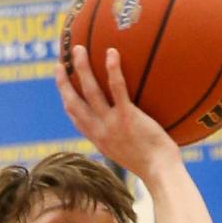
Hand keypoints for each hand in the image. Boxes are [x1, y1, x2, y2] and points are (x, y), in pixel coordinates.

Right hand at [55, 45, 179, 183]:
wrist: (161, 173)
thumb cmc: (155, 167)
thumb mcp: (132, 155)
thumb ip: (126, 140)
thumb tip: (134, 129)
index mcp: (99, 140)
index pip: (76, 118)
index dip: (67, 100)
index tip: (63, 86)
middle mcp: (100, 132)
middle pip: (74, 103)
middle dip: (64, 82)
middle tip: (60, 63)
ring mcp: (112, 124)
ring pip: (90, 91)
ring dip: (82, 68)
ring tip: (79, 49)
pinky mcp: (127, 117)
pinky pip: (118, 89)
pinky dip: (112, 69)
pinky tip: (112, 53)